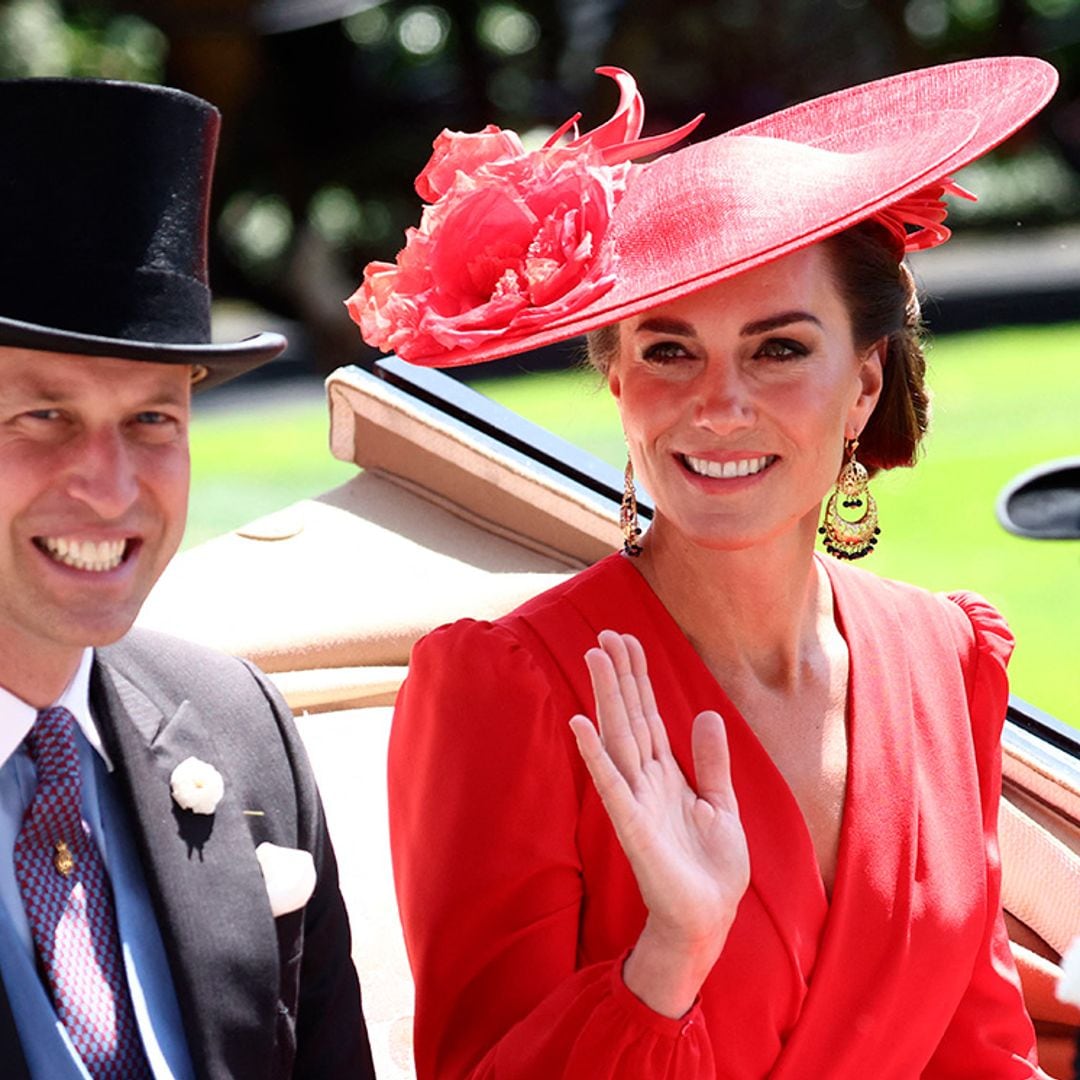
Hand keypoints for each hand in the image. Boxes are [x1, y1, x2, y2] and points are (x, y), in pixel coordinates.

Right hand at [569, 630, 749, 1016]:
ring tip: (595, 658)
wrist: (709, 918)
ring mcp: (635, 800)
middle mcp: (646, 780)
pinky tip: (580, 724)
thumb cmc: (712, 868)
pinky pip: (611, 784)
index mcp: (666, 773)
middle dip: (619, 675)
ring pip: (618, 737)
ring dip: (606, 697)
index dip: (639, 677)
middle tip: (606, 634)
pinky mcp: (631, 826)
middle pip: (629, 716)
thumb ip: (711, 761)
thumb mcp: (722, 804)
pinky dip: (595, 755)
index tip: (627, 639)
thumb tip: (707, 714)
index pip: (648, 714)